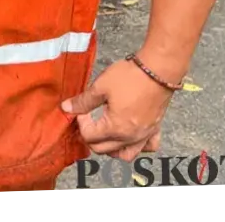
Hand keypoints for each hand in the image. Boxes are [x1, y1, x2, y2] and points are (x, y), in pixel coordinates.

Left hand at [60, 57, 177, 160]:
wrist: (158, 70)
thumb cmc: (130, 77)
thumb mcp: (100, 87)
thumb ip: (83, 101)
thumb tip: (66, 108)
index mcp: (115, 128)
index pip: (89, 137)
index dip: (80, 123)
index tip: (81, 110)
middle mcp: (131, 137)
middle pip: (103, 149)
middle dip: (90, 137)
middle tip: (88, 120)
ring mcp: (144, 135)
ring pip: (124, 154)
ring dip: (111, 148)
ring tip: (104, 133)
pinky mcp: (155, 129)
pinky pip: (147, 147)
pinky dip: (137, 146)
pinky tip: (129, 136)